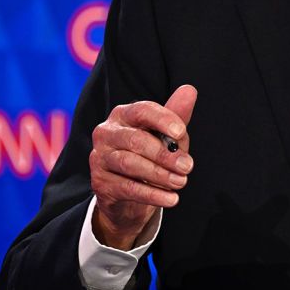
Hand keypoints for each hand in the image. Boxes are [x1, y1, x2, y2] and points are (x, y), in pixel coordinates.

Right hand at [89, 84, 197, 249]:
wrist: (127, 194)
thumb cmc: (148, 156)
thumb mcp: (165, 136)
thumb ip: (176, 115)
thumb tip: (190, 90)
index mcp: (123, 115)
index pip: (141, 110)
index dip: (162, 119)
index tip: (181, 132)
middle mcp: (106, 133)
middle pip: (135, 139)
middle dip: (164, 154)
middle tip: (187, 167)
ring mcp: (99, 158)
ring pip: (129, 163)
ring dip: (159, 174)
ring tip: (181, 182)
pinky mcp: (100, 182)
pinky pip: (128, 188)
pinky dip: (152, 194)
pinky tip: (171, 199)